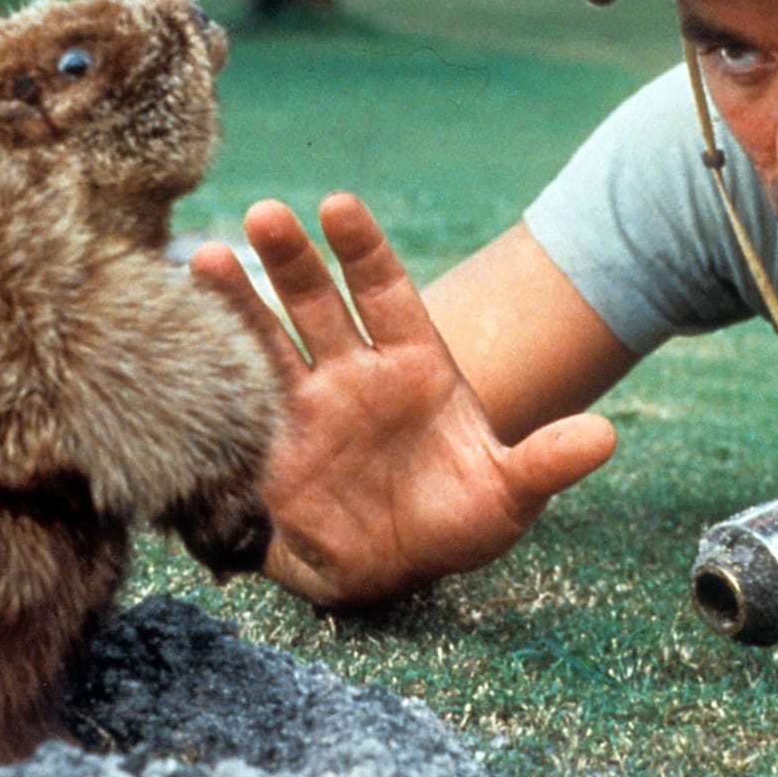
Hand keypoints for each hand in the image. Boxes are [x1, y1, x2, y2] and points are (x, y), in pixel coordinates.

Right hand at [190, 192, 615, 607]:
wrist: (394, 571)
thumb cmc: (455, 522)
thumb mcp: (508, 495)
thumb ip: (546, 462)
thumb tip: (605, 435)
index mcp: (414, 363)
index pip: (386, 289)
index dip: (361, 247)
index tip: (338, 205)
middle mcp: (353, 368)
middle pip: (318, 299)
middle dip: (292, 257)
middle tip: (265, 215)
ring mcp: (305, 402)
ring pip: (266, 337)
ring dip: (236, 299)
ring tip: (203, 258)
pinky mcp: (266, 445)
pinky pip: (233, 397)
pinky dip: (206, 367)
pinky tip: (172, 331)